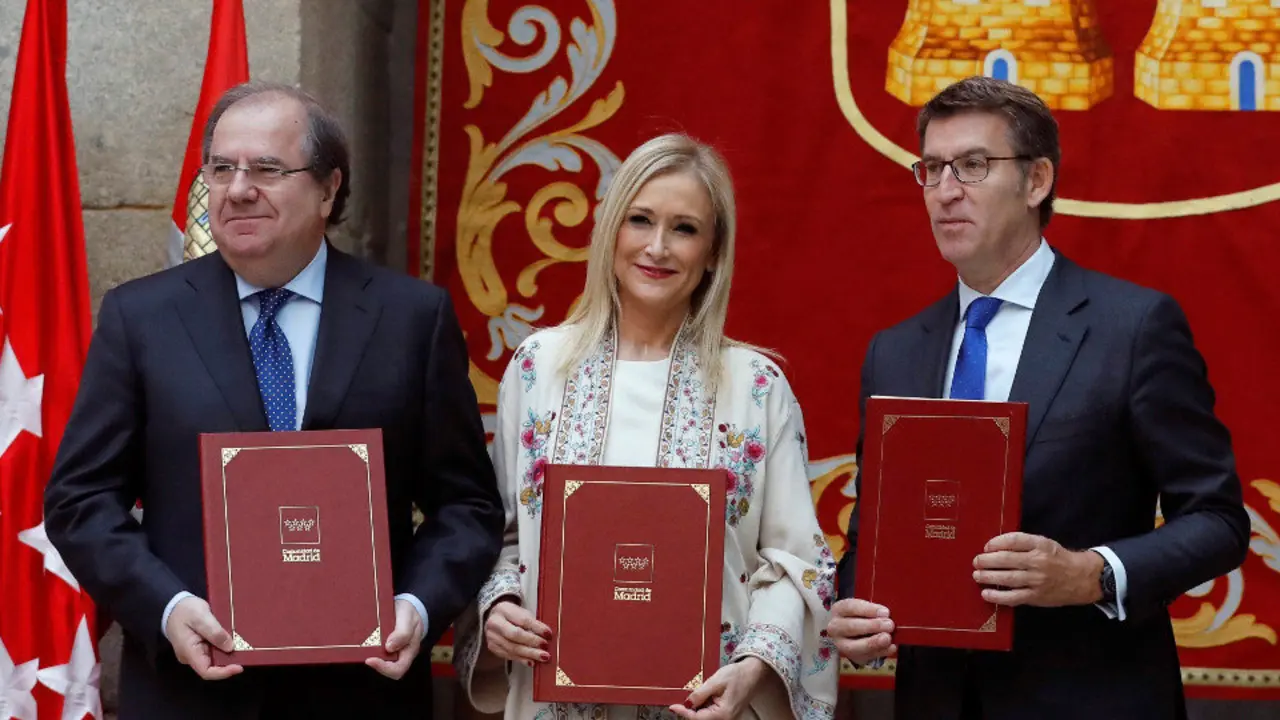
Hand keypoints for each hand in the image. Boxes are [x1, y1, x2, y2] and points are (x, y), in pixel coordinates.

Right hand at [165, 596, 242, 679]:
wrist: (173, 604)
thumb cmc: (184, 610)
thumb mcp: (200, 617)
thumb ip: (214, 632)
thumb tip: (230, 647)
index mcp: (189, 652)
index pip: (206, 672)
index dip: (223, 673)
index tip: (239, 667)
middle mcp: (191, 656)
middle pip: (212, 666)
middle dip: (229, 662)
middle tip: (245, 653)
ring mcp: (195, 652)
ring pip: (214, 659)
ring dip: (228, 654)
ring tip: (243, 646)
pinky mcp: (199, 646)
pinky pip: (213, 651)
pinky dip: (224, 647)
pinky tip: (234, 640)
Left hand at [365, 599, 423, 678]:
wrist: (407, 607)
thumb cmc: (409, 612)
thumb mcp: (408, 617)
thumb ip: (403, 632)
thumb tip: (389, 648)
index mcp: (409, 651)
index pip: (398, 669)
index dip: (384, 668)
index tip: (369, 660)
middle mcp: (400, 654)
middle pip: (387, 669)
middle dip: (375, 663)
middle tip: (363, 653)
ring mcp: (391, 651)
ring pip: (379, 660)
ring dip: (370, 655)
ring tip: (360, 646)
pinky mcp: (382, 646)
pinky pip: (375, 651)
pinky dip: (368, 648)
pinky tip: (362, 641)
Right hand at [483, 599, 551, 665]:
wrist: (494, 618)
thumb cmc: (512, 615)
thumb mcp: (522, 612)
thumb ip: (533, 622)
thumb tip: (547, 635)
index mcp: (504, 610)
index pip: (522, 620)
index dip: (537, 628)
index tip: (548, 634)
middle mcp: (495, 623)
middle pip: (515, 635)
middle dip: (532, 642)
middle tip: (545, 647)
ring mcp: (492, 637)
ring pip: (512, 648)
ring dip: (530, 654)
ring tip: (543, 656)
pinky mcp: (493, 648)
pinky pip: (509, 656)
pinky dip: (522, 659)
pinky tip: (532, 661)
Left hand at [669, 656, 768, 718]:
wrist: (752, 674)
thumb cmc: (736, 675)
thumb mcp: (715, 681)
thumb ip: (700, 694)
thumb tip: (686, 704)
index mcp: (723, 714)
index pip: (697, 718)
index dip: (683, 712)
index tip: (672, 707)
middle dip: (690, 712)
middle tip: (682, 701)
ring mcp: (727, 719)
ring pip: (705, 718)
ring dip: (697, 710)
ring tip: (701, 694)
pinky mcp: (727, 715)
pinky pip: (711, 715)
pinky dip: (704, 709)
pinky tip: (705, 697)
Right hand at [827, 598, 895, 664]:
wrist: (851, 632)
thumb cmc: (860, 617)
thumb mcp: (864, 608)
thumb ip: (874, 610)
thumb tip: (885, 615)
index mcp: (839, 610)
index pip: (850, 607)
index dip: (869, 610)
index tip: (885, 612)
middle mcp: (836, 627)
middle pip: (851, 627)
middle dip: (873, 626)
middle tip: (889, 625)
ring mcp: (841, 644)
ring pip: (854, 646)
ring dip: (874, 642)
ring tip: (888, 638)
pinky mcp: (852, 657)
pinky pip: (865, 657)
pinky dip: (880, 653)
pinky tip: (890, 647)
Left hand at [973, 532, 1103, 607]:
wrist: (1082, 578)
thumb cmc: (1058, 559)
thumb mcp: (1044, 543)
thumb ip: (1023, 543)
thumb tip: (995, 546)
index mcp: (1040, 545)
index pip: (1014, 540)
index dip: (996, 543)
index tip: (986, 547)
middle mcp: (1038, 561)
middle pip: (1007, 559)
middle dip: (987, 560)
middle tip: (976, 561)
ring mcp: (1037, 580)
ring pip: (1008, 578)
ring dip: (988, 576)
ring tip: (977, 575)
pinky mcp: (1036, 596)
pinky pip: (1013, 597)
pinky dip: (998, 596)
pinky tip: (986, 594)